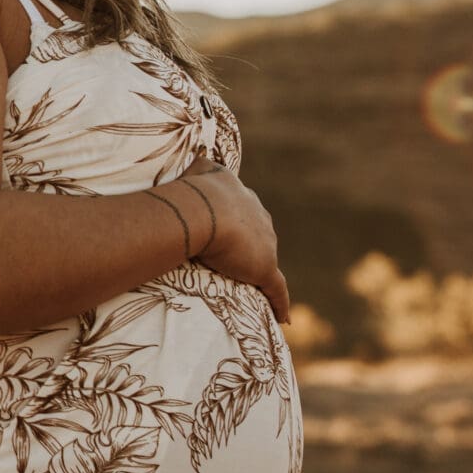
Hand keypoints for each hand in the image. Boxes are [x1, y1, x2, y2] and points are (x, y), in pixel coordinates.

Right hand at [174, 163, 290, 322]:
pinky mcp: (264, 267)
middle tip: (232, 257)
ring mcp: (264, 241)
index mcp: (240, 192)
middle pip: (257, 231)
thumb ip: (200, 165)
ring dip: (257, 269)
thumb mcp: (196, 169)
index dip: (234, 218)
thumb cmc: (191, 191)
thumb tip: (200, 154)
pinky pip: (276, 289)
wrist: (202, 210)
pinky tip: (282, 318)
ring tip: (246, 284)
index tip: (226, 227)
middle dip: (248, 242)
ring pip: (264, 257)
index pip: (241, 207)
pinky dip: (279, 303)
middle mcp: (257, 213)